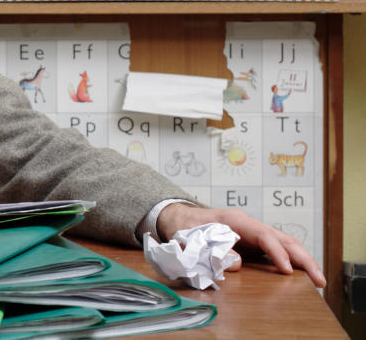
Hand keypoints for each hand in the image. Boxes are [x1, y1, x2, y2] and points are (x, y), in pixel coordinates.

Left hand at [157, 203, 325, 286]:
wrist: (179, 217)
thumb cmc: (185, 227)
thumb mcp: (193, 239)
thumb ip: (212, 250)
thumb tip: (237, 264)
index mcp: (235, 220)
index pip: (264, 236)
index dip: (277, 253)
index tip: (287, 270)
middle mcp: (249, 224)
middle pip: (282, 238)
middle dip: (302, 258)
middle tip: (318, 279)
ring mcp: (253, 232)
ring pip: (284, 243)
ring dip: (302, 260)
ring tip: (319, 280)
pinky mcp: (254, 242)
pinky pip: (278, 250)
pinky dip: (292, 261)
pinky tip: (302, 274)